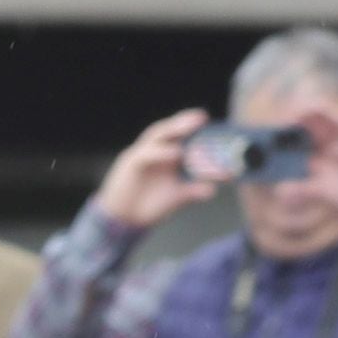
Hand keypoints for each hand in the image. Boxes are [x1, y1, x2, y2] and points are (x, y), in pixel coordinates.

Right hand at [89, 108, 215, 234]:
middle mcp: (154, 151)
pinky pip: (146, 153)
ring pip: (157, 135)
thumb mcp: (176, 197)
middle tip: (202, 117)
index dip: (194, 127)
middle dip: (185, 121)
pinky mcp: (130, 164)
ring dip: (174, 128)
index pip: (180, 135)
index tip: (211, 122)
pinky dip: (162, 152)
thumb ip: (193, 191)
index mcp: (166, 155)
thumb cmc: (148, 206)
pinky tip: (177, 153)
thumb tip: (212, 190)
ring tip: (191, 124)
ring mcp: (141, 155)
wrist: (124, 221)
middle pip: (169, 129)